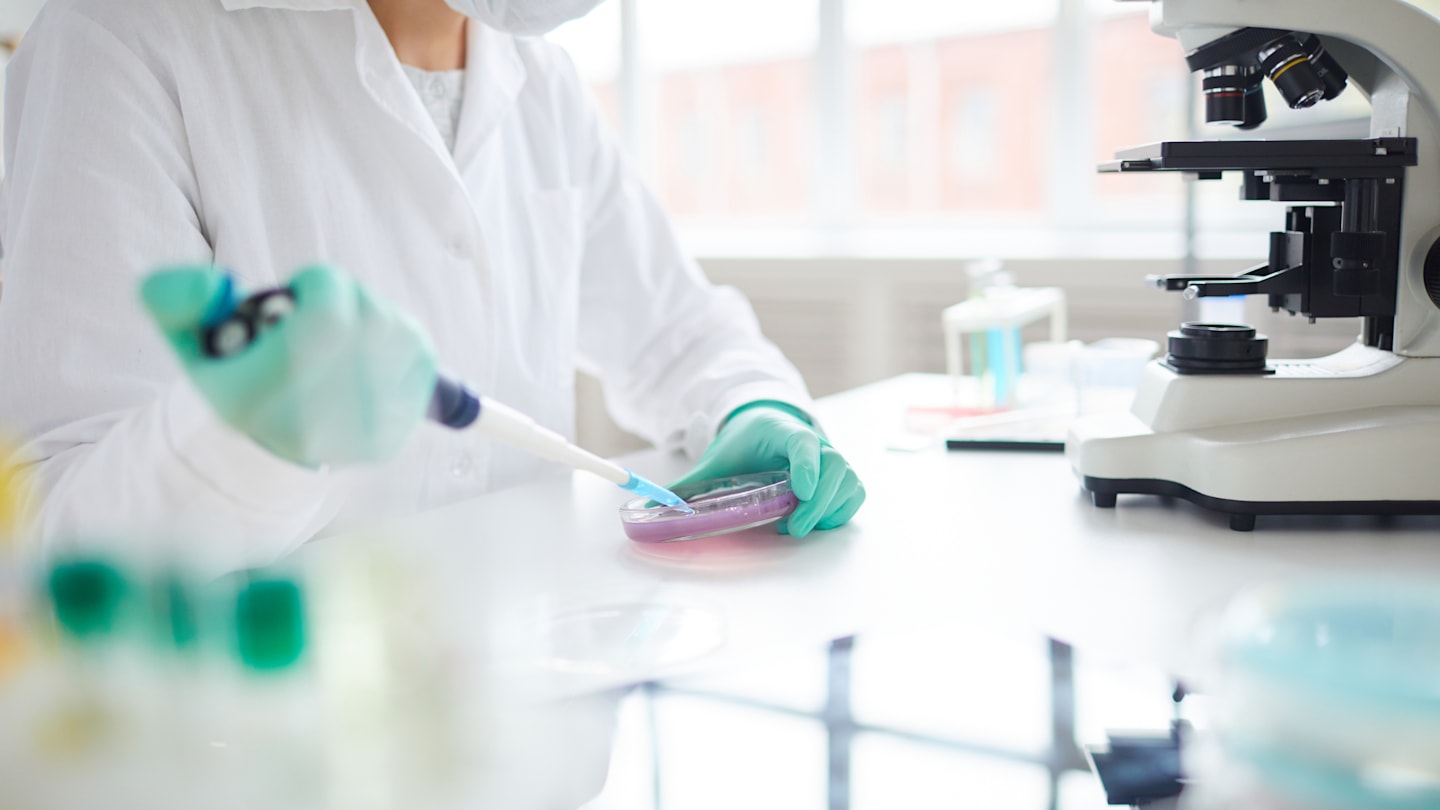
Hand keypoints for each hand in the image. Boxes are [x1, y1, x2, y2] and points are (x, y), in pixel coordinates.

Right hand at [141, 264, 436, 467]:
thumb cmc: (233, 383)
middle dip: (345, 299)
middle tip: (321, 315)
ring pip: (395, 327)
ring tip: (340, 338)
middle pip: (368, 309)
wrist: (266, 452)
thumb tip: (215, 282)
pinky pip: (419, 353)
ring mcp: (372, 419)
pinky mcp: (399, 427)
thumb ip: (173, 297)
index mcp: (277, 383)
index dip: (319, 284)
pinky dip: (397, 342)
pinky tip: (366, 356)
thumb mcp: (190, 341)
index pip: (331, 299)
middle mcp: (331, 405)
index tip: (303, 295)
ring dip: (370, 317)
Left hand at [670, 402, 864, 537]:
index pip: (803, 442)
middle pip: (836, 467)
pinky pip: (853, 495)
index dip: (806, 466)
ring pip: (849, 483)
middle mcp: (815, 443)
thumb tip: (653, 508)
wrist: (765, 428)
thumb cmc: (743, 444)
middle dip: (818, 502)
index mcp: (782, 431)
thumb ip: (688, 485)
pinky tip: (814, 522)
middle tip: (793, 526)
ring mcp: (832, 460)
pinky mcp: (840, 478)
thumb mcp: (716, 460)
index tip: (798, 491)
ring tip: (797, 525)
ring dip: (829, 510)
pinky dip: (839, 512)